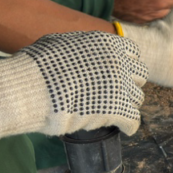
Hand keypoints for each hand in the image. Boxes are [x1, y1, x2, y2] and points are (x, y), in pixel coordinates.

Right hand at [0, 32, 146, 147]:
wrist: (32, 88)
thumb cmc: (37, 66)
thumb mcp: (58, 43)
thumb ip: (77, 46)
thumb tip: (76, 49)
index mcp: (107, 44)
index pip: (132, 52)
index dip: (126, 64)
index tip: (119, 72)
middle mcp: (119, 62)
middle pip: (140, 75)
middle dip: (130, 83)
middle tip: (117, 92)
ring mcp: (121, 86)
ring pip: (138, 98)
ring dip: (128, 104)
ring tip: (116, 111)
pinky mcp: (118, 109)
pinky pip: (133, 121)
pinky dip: (129, 126)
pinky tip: (124, 129)